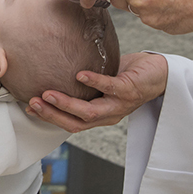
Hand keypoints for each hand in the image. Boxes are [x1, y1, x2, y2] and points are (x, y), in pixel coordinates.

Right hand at [26, 53, 167, 132]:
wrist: (161, 73)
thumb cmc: (130, 75)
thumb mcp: (103, 83)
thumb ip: (84, 84)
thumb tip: (58, 70)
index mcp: (101, 115)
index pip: (72, 124)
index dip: (51, 119)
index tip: (31, 108)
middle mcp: (109, 114)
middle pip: (77, 123)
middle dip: (53, 115)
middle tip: (34, 103)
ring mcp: (119, 104)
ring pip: (90, 112)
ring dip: (67, 105)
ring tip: (49, 94)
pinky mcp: (130, 90)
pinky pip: (110, 88)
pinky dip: (94, 82)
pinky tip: (80, 75)